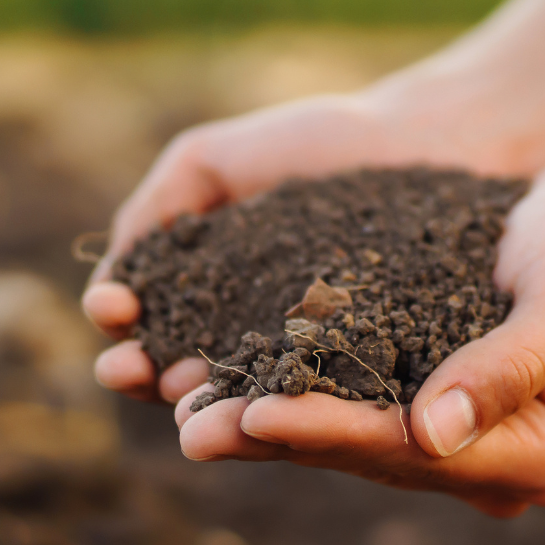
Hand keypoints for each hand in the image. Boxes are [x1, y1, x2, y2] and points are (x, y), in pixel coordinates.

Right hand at [83, 90, 526, 403]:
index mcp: (214, 300)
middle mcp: (258, 345)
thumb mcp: (214, 161)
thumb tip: (108, 288)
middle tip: (129, 370)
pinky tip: (260, 399)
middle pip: (187, 376)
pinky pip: (327, 400)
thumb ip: (156, 210)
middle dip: (149, 376)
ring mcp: (316, 369)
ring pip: (248, 400)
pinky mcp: (376, 382)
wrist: (436, 138)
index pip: (152, 332)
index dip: (125, 331)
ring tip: (182, 397)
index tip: (113, 314)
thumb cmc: (326, 144)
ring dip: (206, 404)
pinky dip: (289, 406)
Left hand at [170, 152, 544, 516]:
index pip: (416, 453)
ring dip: (264, 429)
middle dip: (277, 440)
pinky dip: (285, 399)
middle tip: (189, 429)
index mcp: (543, 458)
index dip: (331, 433)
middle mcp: (498, 470)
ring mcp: (460, 450)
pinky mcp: (425, 416)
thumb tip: (431, 435)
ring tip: (183, 413)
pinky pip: (346, 414)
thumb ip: (510, 364)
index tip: (254, 413)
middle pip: (371, 460)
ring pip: (348, 445)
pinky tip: (217, 386)